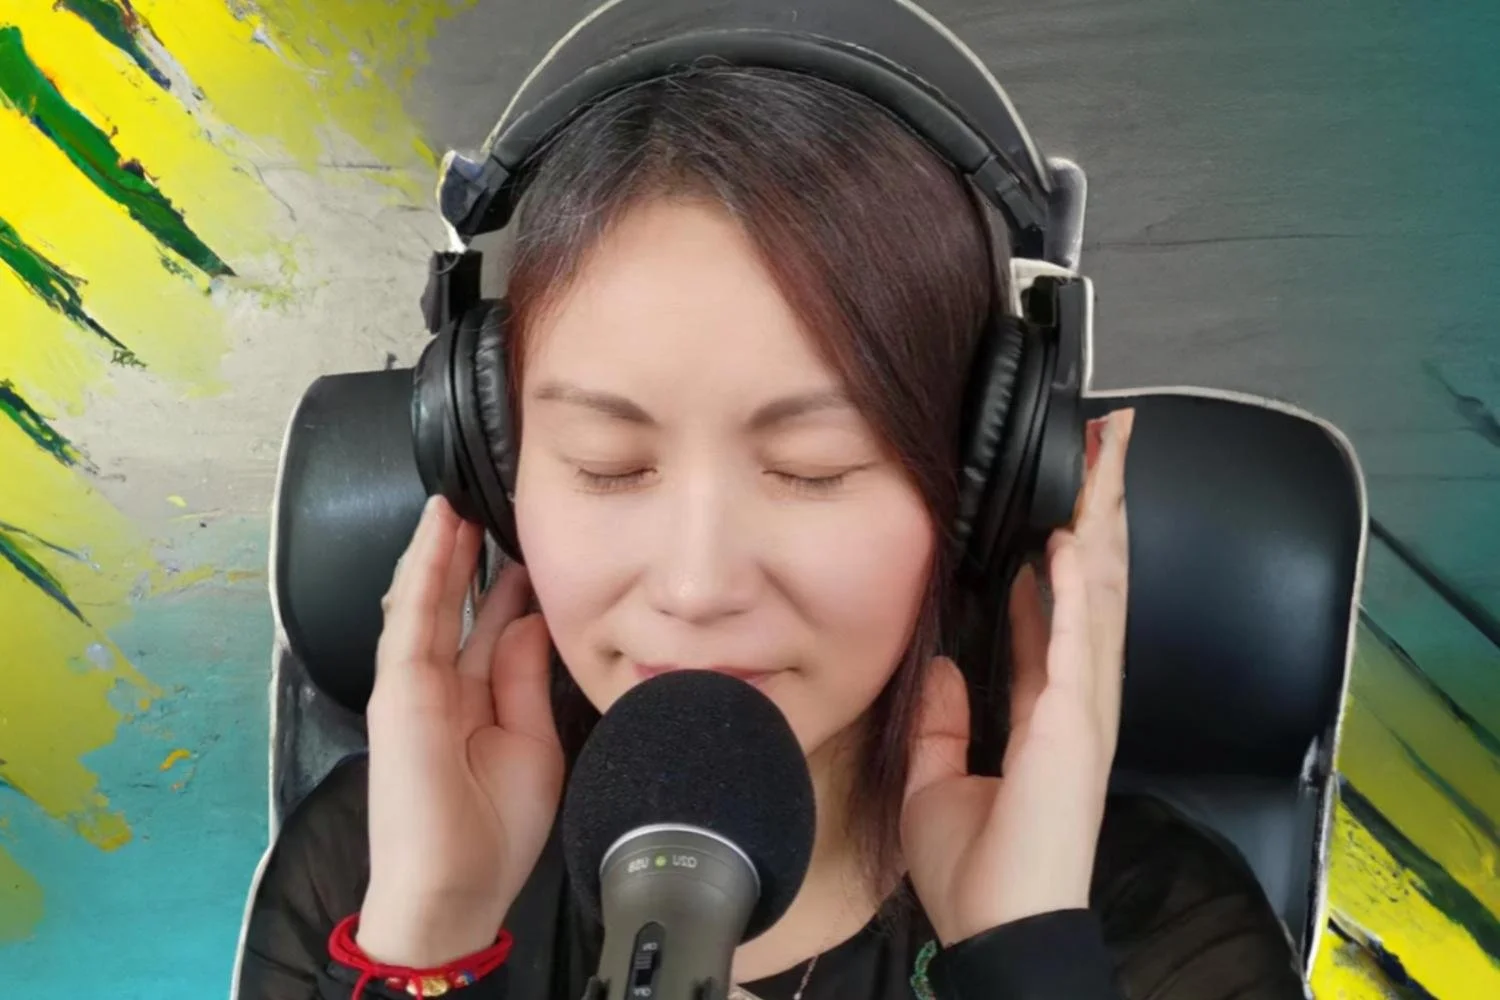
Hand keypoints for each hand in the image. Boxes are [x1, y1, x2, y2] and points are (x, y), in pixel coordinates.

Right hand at [357, 496, 564, 964]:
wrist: (455, 889)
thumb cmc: (494, 831)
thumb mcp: (531, 743)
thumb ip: (524, 679)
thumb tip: (526, 620)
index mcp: (474, 703)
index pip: (488, 630)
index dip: (504, 588)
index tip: (527, 547)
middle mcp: (441, 688)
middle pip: (455, 608)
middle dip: (468, 558)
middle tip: (488, 507)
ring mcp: (414, 686)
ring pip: (427, 601)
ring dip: (440, 551)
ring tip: (458, 503)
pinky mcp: (398, 690)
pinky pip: (411, 618)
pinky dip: (423, 572)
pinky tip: (437, 532)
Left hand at [902, 408, 1133, 943]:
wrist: (1000, 930)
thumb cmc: (981, 870)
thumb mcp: (938, 779)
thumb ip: (943, 720)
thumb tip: (944, 666)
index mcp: (1048, 709)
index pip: (1058, 610)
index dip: (1063, 552)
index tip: (1062, 503)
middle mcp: (1076, 698)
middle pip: (1093, 583)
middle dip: (1102, 508)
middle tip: (1110, 440)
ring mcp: (1082, 710)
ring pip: (1096, 595)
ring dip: (1100, 523)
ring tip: (1106, 457)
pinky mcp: (1072, 728)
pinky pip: (1075, 643)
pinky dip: (1072, 588)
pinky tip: (1068, 538)